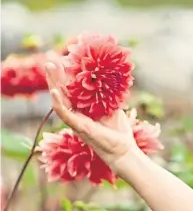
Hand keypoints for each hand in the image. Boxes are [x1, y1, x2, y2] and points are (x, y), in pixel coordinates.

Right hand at [44, 62, 138, 176]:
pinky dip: (59, 103)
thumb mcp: (113, 107)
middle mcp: (77, 114)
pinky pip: (65, 114)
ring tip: (50, 69)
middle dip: (56, 77)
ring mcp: (76, 121)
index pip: (71, 90)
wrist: (123, 150)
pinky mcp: (79, 128)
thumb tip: (109, 78)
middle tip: (50, 61)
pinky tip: (55, 91)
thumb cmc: (118, 131)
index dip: (67, 76)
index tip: (65, 60)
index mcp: (83, 109)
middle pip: (62, 93)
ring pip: (60, 101)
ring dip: (53, 84)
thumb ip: (108, 95)